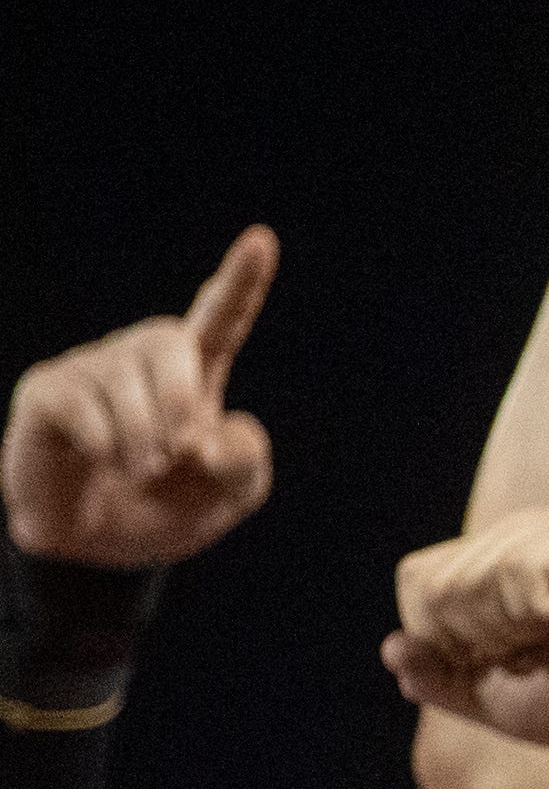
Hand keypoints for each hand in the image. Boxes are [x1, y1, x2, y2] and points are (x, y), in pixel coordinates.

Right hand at [4, 230, 277, 566]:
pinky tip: (102, 460)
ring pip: (126, 384)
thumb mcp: (229, 496)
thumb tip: (212, 433)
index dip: (241, 281)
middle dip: (181, 400)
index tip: (261, 240)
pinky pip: (83, 408)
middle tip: (178, 451)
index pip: (221, 318)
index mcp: (198, 373)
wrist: (99, 548)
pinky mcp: (47, 390)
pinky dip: (106, 447)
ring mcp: (91, 368)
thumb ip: (245, 464)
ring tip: (140, 468)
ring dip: (144, 442)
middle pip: (170, 342)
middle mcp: (142, 358)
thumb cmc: (167, 507)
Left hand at [381, 507, 548, 756]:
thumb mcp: (484, 695)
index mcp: (494, 557)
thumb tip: (392, 648)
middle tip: (525, 653)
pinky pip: (516, 569)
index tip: (495, 659)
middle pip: (436, 579)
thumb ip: (433, 674)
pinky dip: (530, 612)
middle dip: (469, 636)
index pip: (417, 577)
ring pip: (472, 575)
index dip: (437, 633)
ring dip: (502, 628)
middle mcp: (522, 531)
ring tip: (546, 639)